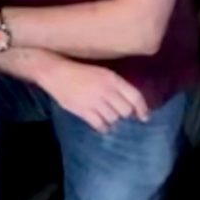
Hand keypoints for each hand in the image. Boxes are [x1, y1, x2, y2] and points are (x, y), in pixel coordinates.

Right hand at [34, 59, 150, 133]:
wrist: (55, 72)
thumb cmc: (80, 71)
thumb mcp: (102, 73)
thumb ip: (116, 86)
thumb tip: (131, 103)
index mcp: (112, 79)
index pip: (135, 97)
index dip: (142, 109)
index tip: (145, 118)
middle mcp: (106, 90)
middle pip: (125, 111)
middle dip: (124, 114)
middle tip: (118, 113)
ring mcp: (95, 101)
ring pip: (113, 119)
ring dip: (112, 120)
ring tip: (107, 117)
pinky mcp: (83, 110)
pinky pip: (100, 125)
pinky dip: (103, 127)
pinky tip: (101, 125)